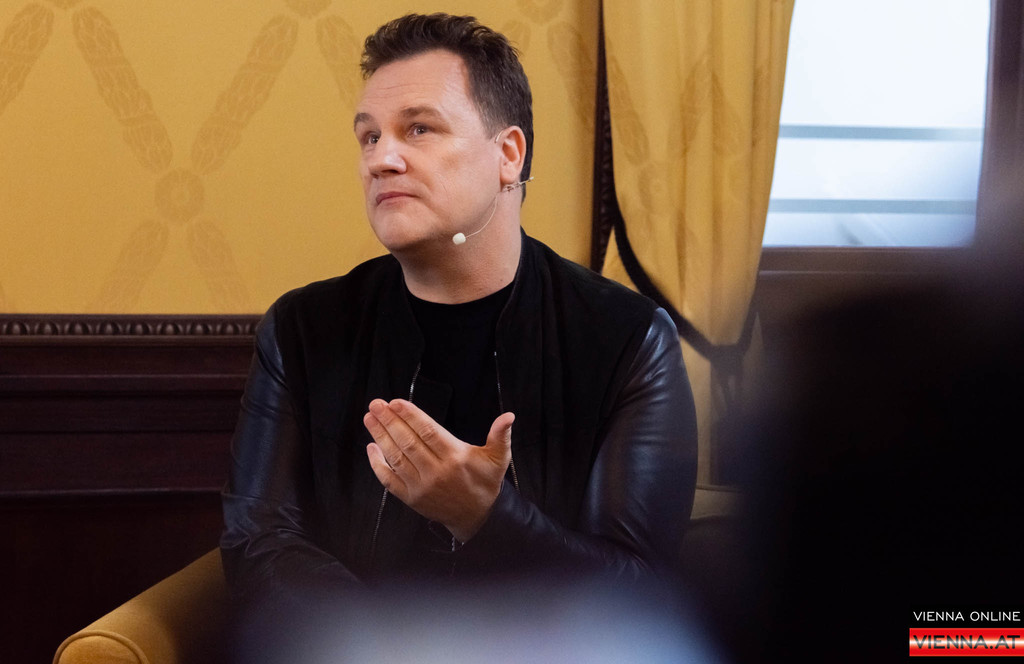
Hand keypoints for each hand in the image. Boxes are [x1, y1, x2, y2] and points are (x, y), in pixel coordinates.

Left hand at [363, 398, 513, 541]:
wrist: (477, 517)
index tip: (395, 403)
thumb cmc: (486, 483)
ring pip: (396, 458)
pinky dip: (377, 464)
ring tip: (370, 418)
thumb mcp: (498, 458)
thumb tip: (509, 416)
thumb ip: (500, 436)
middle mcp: (436, 472)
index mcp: (455, 457)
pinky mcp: (411, 498)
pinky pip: (389, 480)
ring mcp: (421, 486)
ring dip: (380, 436)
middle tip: (376, 404)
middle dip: (389, 421)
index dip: (410, 416)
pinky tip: (371, 447)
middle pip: (408, 442)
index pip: (428, 432)